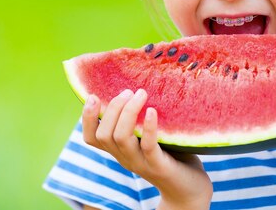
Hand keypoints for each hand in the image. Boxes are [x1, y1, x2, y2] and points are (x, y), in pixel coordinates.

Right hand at [82, 89, 212, 209]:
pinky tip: (152, 111)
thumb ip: (139, 120)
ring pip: (120, 138)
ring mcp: (140, 163)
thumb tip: (135, 87)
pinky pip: (148, 146)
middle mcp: (125, 157)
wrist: (188, 189)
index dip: (87, 118)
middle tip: (128, 91)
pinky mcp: (159, 166)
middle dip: (112, 108)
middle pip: (104, 134)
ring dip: (128, 112)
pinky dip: (148, 127)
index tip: (93, 95)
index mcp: (119, 150)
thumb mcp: (148, 137)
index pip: (91, 137)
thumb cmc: (171, 156)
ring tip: (140, 94)